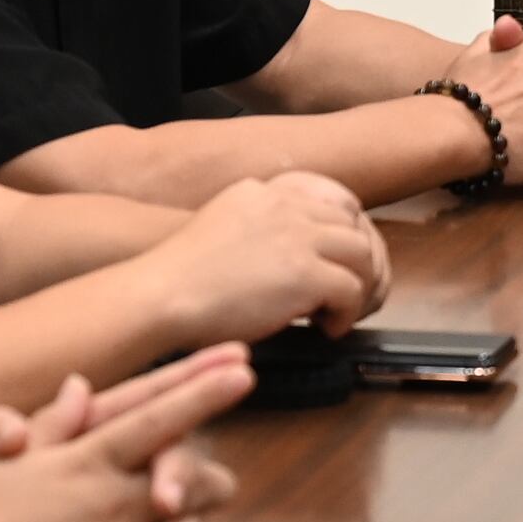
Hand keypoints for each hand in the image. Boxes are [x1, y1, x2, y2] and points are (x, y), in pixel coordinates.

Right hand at [0, 344, 253, 521]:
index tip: (242, 371)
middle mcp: (118, 502)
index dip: (204, 391)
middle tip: (193, 489)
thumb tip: (81, 384)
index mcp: (90, 460)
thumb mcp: (11, 466)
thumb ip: (54, 424)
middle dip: (205, 482)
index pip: (161, 417)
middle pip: (199, 480)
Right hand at [142, 172, 392, 341]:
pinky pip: (351, 291)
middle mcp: (286, 207)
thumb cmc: (179, 277)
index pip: (332, 197)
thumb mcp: (220, 227)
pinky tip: (327, 329)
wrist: (161, 295)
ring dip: (358, 286)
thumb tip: (284, 258)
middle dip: (358, 260)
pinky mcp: (306, 274)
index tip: (342, 259)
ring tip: (340, 311)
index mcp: (264, 192)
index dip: (345, 231)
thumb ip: (257, 229)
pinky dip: (346, 314)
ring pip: (361, 255)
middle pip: (352, 225)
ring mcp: (298, 238)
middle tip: (348, 292)